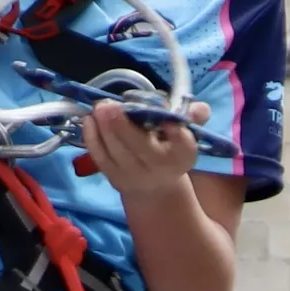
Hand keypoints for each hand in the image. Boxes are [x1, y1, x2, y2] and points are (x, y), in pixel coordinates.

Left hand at [84, 99, 203, 199]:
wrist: (155, 185)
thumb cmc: (170, 148)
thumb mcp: (184, 132)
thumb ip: (192, 116)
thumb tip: (199, 108)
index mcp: (182, 155)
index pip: (183, 144)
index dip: (176, 132)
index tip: (170, 121)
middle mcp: (160, 169)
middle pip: (141, 147)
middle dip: (123, 126)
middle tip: (109, 105)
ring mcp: (134, 176)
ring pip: (117, 152)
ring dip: (104, 128)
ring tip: (99, 108)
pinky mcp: (114, 178)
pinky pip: (101, 158)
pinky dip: (93, 138)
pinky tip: (89, 120)